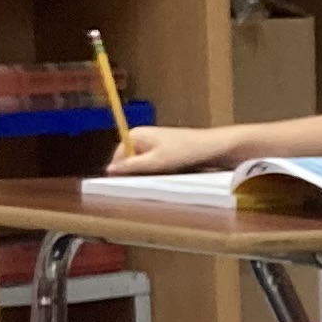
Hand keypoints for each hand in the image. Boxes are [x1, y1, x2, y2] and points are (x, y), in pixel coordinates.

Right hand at [106, 123, 230, 173]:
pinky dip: (158, 171)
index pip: (117, 159)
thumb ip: (131, 166)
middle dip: (137, 173)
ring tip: (163, 175)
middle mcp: (141, 136)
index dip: (122, 174)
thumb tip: (109, 170)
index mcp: (135, 134)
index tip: (131, 186)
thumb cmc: (185, 151)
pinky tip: (169, 173)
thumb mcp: (155, 162)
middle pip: (129, 162)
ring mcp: (152, 142)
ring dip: (149, 174)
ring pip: (142, 165)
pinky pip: (153, 165)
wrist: (212, 146)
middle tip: (151, 180)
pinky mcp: (163, 149)